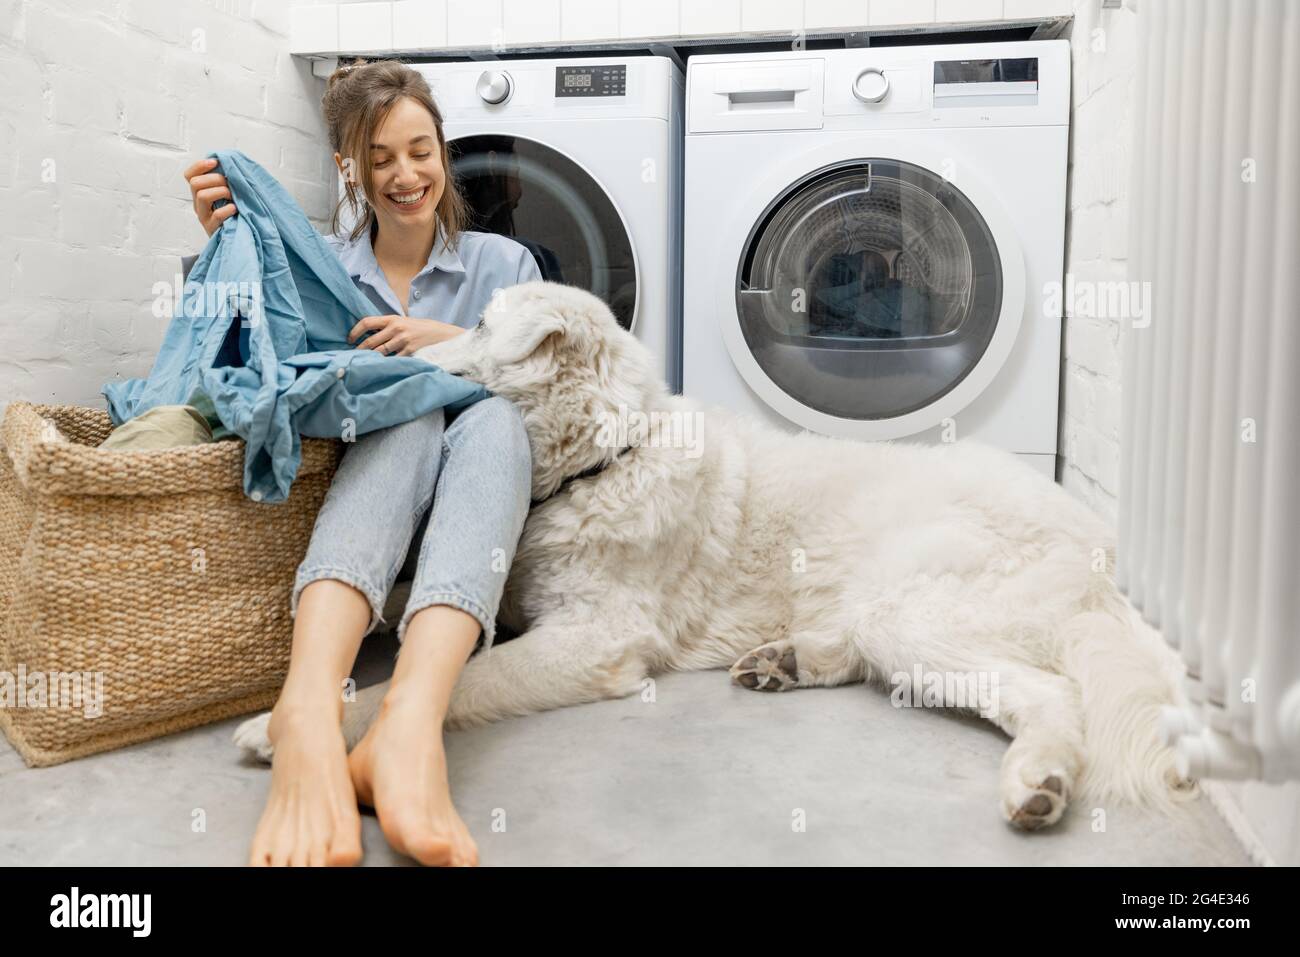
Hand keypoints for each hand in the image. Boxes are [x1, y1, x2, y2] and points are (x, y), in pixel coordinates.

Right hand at [184, 157, 236, 236]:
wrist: (236, 238)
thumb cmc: (234, 213)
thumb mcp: (228, 194)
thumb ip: (225, 180)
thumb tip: (230, 162)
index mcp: (200, 193)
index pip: (190, 175)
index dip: (199, 166)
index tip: (215, 162)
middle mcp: (199, 204)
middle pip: (195, 183)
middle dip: (215, 179)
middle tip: (229, 183)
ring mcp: (204, 217)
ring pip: (202, 196)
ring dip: (221, 191)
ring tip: (232, 197)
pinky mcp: (212, 229)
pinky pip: (217, 215)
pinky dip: (227, 209)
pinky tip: (235, 209)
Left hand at [348, 315, 465, 355]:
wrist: (443, 334)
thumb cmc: (421, 329)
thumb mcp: (404, 323)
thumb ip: (388, 328)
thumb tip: (368, 336)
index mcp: (392, 319)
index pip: (367, 322)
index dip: (355, 331)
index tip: (349, 340)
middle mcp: (396, 328)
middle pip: (370, 341)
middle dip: (360, 350)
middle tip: (354, 357)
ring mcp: (403, 340)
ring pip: (379, 353)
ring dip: (371, 360)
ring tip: (364, 364)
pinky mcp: (410, 351)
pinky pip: (393, 360)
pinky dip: (386, 365)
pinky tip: (381, 369)